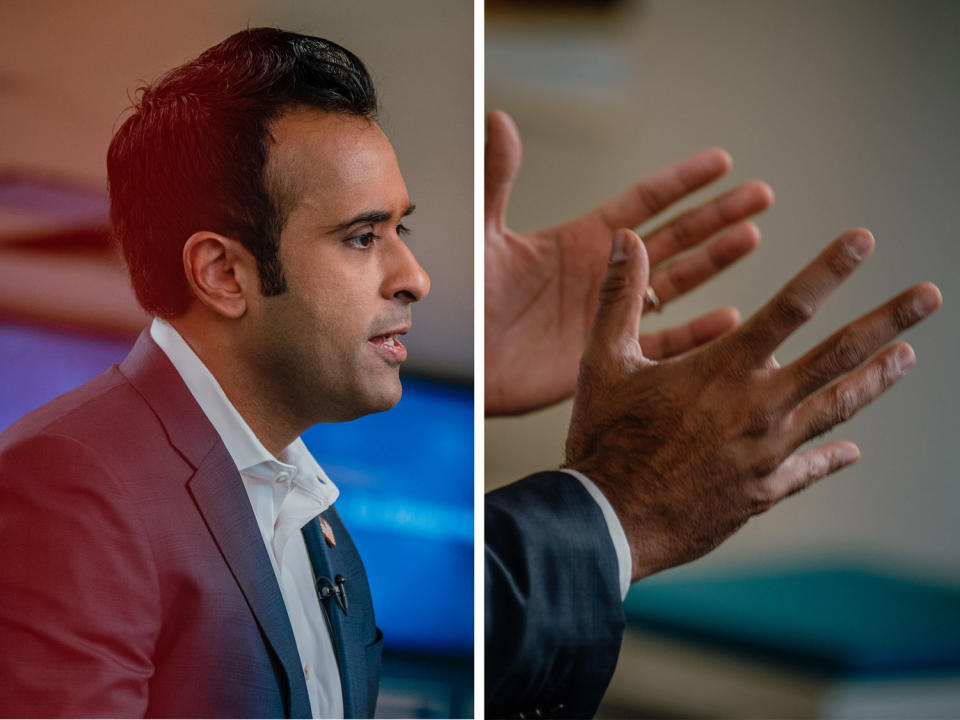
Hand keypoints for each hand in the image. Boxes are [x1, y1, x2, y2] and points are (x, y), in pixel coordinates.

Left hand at [485, 110, 773, 415]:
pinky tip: (730, 318)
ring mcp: (614, 315)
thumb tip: (500, 118)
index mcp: (583, 241)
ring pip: (678, 282)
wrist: (467, 365)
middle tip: (761, 195)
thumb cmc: (470, 301)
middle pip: (674, 237)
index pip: (644, 203)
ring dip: (715, 261)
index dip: (683, 181)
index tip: (723, 161)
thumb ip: (498, 181)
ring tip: (754, 236)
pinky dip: (697, 332)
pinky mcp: (613, 356)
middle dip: (717, 215)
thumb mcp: (488, 238)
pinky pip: (665, 342)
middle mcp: (606, 273)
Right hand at [566, 228, 941, 581]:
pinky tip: (854, 453)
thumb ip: (620, 297)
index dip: (830, 269)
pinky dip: (834, 458)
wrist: (611, 520)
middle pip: (838, 356)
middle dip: (888, 320)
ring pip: (837, 408)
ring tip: (909, 356)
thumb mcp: (603, 361)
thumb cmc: (604, 439)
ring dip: (877, 379)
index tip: (864, 240)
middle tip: (930, 295)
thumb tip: (628, 239)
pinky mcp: (764, 491)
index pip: (791, 307)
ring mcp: (768, 452)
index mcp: (723, 369)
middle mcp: (759, 406)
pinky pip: (811, 468)